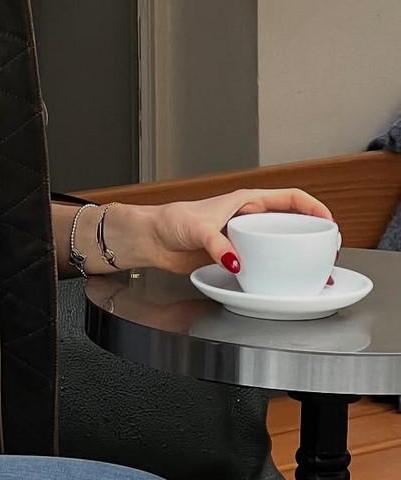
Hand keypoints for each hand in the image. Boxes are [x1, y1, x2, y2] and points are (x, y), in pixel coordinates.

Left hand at [135, 188, 334, 275]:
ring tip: (314, 271)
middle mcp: (248, 218)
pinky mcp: (234, 256)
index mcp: (246, 201)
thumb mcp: (196, 228)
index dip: (313, 207)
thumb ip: (216, 244)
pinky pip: (261, 263)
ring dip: (296, 258)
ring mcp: (243, 238)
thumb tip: (236, 261)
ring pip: (278, 245)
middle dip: (311, 236)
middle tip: (326, 253)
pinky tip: (282, 282)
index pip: (290, 198)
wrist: (151, 239)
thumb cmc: (170, 221)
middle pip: (290, 223)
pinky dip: (273, 272)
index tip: (329, 221)